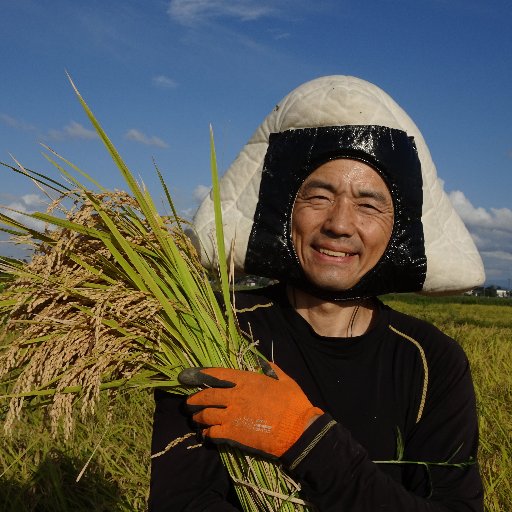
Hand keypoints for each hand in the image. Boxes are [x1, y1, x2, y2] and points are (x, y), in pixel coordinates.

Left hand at [178, 361, 322, 457]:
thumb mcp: (286, 381)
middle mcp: (235, 396)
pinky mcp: (232, 434)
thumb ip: (274, 370)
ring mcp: (232, 415)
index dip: (202, 374)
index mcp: (247, 380)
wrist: (298, 430)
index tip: (190, 376)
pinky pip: (212, 433)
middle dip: (194, 399)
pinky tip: (206, 434)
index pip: (218, 374)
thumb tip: (266, 362)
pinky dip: (207, 433)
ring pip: (206, 415)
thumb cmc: (293, 404)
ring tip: (196, 419)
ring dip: (199, 417)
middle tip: (188, 403)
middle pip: (207, 396)